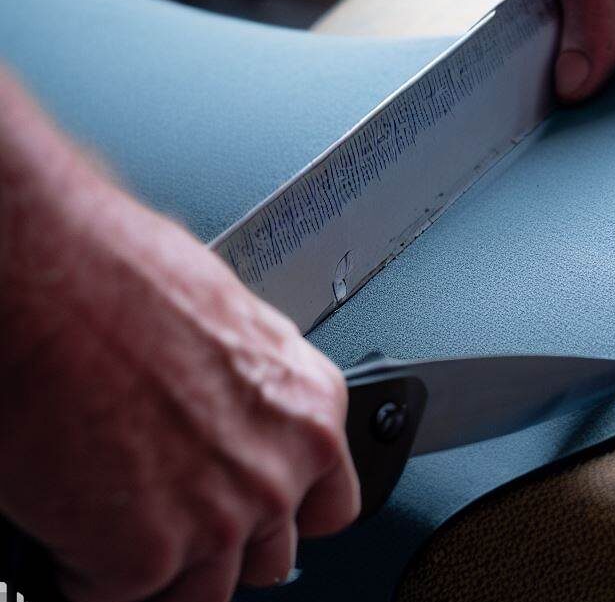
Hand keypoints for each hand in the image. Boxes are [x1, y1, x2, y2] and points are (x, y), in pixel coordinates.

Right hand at [0, 80, 359, 601]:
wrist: (51, 280)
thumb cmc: (125, 276)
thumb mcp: (228, 326)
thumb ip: (251, 396)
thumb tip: (231, 419)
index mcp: (308, 407)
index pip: (330, 504)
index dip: (287, 510)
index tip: (259, 510)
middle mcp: (280, 469)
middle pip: (269, 557)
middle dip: (222, 538)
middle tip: (171, 503)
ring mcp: (218, 520)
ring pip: (201, 594)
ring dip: (161, 566)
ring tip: (116, 510)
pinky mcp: (144, 557)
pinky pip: (116, 597)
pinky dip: (88, 569)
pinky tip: (71, 507)